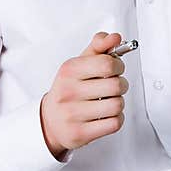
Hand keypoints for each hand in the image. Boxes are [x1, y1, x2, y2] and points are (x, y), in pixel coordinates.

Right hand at [40, 31, 128, 157]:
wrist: (50, 120)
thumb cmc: (69, 89)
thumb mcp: (80, 63)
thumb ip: (99, 46)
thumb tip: (115, 37)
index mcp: (69, 70)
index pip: (107, 64)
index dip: (118, 66)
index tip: (115, 69)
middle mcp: (68, 92)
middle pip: (116, 86)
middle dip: (121, 85)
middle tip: (113, 86)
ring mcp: (72, 114)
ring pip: (117, 105)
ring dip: (118, 103)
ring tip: (108, 101)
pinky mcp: (80, 133)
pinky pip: (114, 124)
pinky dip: (116, 119)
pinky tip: (106, 115)